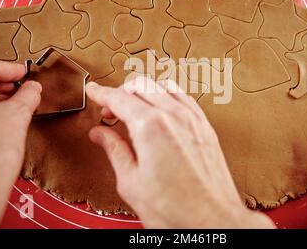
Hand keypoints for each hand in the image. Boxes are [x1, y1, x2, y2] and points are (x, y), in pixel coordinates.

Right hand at [86, 77, 274, 228]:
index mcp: (151, 127)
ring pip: (163, 86)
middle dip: (120, 92)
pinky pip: (183, 97)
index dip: (102, 93)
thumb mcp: (131, 183)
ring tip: (133, 109)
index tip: (94, 91)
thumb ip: (114, 151)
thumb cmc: (176, 210)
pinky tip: (161, 109)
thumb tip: (100, 134)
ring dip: (144, 91)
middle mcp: (174, 116)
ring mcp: (193, 119)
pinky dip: (166, 95)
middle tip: (110, 110)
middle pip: (140, 85)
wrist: (213, 221)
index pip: (119, 98)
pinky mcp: (205, 126)